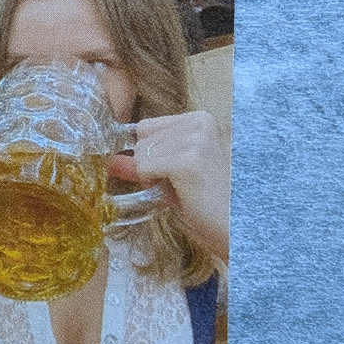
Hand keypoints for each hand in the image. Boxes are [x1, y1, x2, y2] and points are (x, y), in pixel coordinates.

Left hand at [108, 110, 228, 265]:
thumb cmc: (205, 200)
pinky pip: (144, 169)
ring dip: (153, 177)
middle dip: (150, 166)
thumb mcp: (171, 173)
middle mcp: (199, 123)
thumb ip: (141, 162)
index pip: (146, 126)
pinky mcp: (188, 162)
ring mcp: (195, 140)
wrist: (233, 225)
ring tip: (182, 188)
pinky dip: (154, 185)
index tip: (172, 170)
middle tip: (180, 183)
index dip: (149, 153)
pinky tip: (180, 192)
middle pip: (141, 139)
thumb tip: (110, 161)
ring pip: (140, 155)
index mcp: (199, 119)